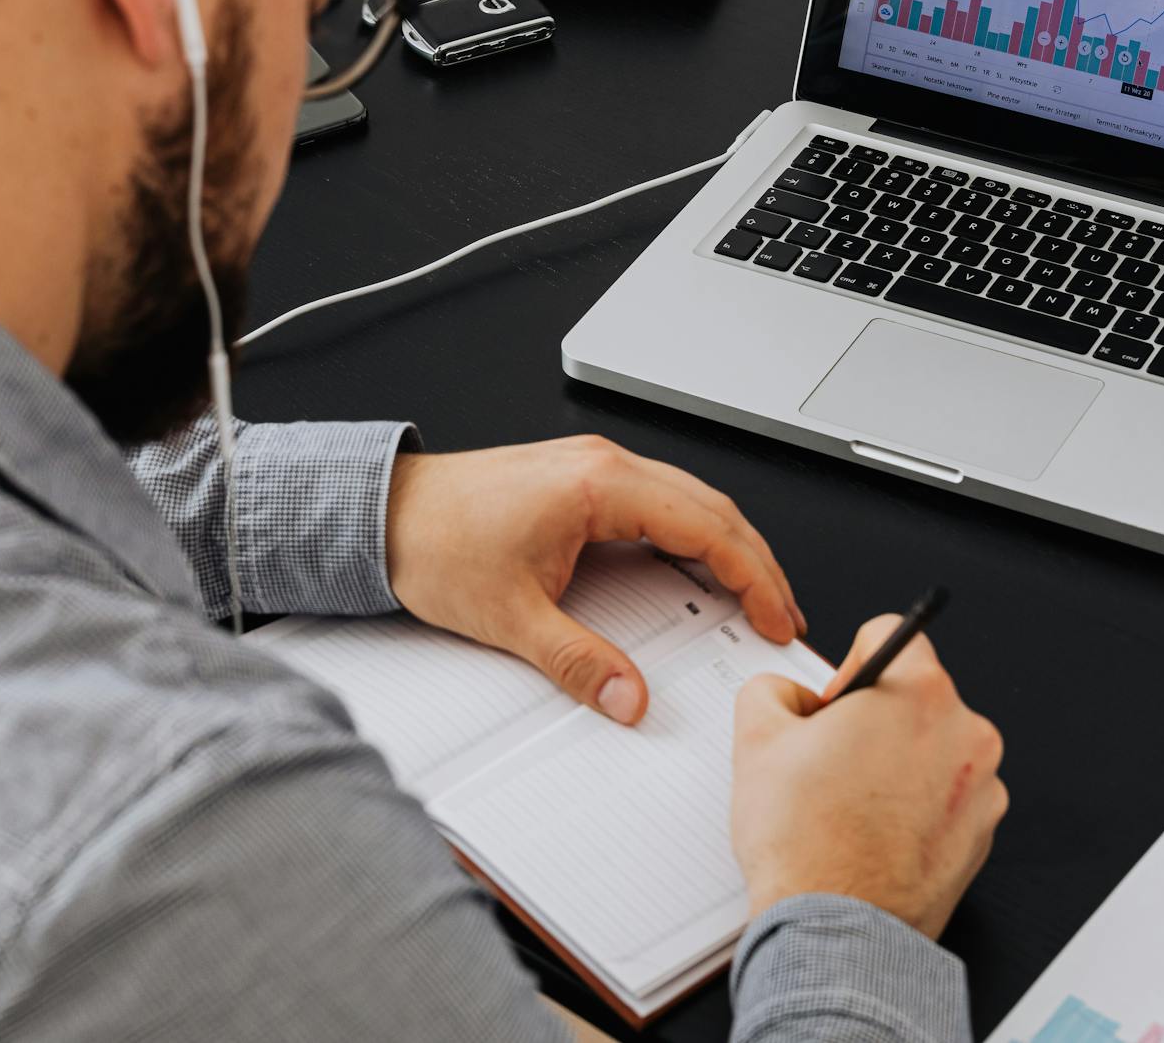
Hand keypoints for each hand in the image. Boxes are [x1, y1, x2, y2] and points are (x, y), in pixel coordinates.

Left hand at [385, 435, 804, 724]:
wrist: (382, 512)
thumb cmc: (434, 543)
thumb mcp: (510, 617)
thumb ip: (577, 661)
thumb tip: (627, 697)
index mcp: (599, 487)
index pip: (707, 528)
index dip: (753, 576)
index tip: (775, 617)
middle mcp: (604, 466)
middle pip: (712, 508)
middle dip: (757, 563)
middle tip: (781, 615)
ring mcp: (593, 467)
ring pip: (689, 499)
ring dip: (727, 546)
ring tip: (753, 597)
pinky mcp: (579, 479)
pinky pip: (658, 500)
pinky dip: (691, 535)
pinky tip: (695, 569)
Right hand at [730, 615, 1006, 937]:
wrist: (834, 930)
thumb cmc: (805, 844)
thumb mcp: (755, 738)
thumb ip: (772, 689)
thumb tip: (790, 696)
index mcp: (916, 692)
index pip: (888, 635)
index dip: (847, 668)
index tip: (833, 707)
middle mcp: (964, 731)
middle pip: (913, 696)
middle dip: (872, 720)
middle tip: (830, 763)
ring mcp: (983, 786)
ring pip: (932, 747)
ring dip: (896, 764)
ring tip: (851, 806)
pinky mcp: (985, 833)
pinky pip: (949, 796)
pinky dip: (918, 806)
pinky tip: (877, 834)